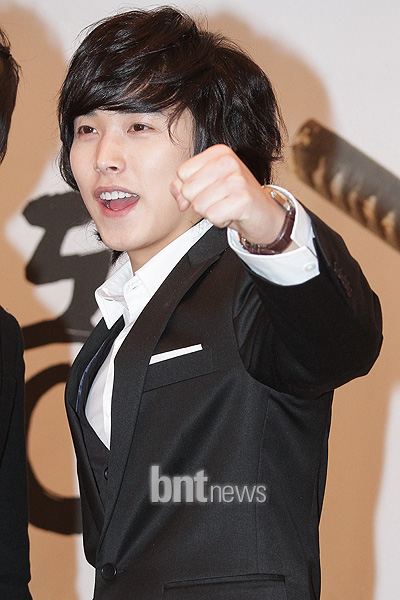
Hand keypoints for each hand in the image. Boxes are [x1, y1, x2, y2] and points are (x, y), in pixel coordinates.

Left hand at [170, 144, 293, 247]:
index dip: (189, 189)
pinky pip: (212, 216)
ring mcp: (237, 179)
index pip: (182, 173)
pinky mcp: (243, 199)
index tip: (207, 191)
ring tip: (226, 206)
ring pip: (199, 205)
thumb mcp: (207, 186)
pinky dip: (220, 221)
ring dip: (211, 212)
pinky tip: (232, 214)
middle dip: (200, 202)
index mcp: (218, 153)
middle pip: (188, 190)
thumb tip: (176, 193)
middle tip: (219, 200)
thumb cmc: (234, 199)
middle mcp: (228, 161)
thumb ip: (184, 185)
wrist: (264, 215)